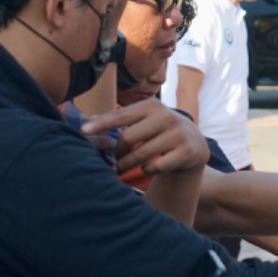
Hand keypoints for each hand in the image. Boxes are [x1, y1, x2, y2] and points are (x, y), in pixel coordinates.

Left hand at [80, 97, 206, 179]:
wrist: (194, 143)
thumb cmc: (160, 130)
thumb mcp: (144, 119)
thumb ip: (119, 118)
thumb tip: (89, 120)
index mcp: (151, 106)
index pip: (121, 115)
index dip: (102, 123)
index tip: (83, 130)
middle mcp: (166, 117)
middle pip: (128, 138)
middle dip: (117, 153)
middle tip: (113, 161)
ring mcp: (178, 134)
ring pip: (141, 156)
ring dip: (126, 166)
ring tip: (120, 170)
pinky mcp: (186, 152)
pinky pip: (156, 167)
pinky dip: (147, 170)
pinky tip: (147, 169)